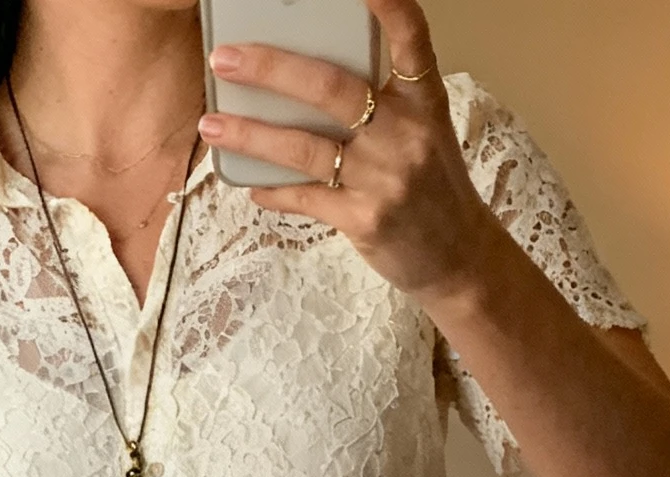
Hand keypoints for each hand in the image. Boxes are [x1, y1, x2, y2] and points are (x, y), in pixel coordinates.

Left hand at [201, 0, 498, 310]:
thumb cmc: (432, 185)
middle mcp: (405, 132)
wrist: (458, 257)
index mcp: (423, 99)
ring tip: (212, 125)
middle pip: (331, 88)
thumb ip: (381, 100)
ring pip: (305, 147)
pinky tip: (249, 181)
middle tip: (226, 59)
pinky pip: (305, 197)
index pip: (410, 36)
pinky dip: (273, 189)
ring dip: (251, 134)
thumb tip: (306, 76)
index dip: (388, 4)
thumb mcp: (423, 129)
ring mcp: (384, 178)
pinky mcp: (365, 220)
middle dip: (270, 70)